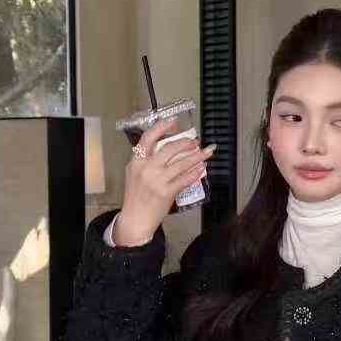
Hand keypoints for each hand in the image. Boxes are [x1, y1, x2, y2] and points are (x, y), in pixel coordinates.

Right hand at [118, 115, 216, 240]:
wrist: (135, 219)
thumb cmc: (136, 197)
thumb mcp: (134, 173)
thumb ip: (146, 160)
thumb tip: (167, 149)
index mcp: (136, 161)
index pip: (148, 138)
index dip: (162, 127)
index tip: (173, 122)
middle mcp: (146, 168)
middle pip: (170, 148)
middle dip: (186, 143)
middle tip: (195, 142)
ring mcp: (156, 180)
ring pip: (181, 163)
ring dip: (196, 156)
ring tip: (205, 152)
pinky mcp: (166, 192)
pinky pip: (185, 179)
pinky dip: (195, 172)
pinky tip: (201, 168)